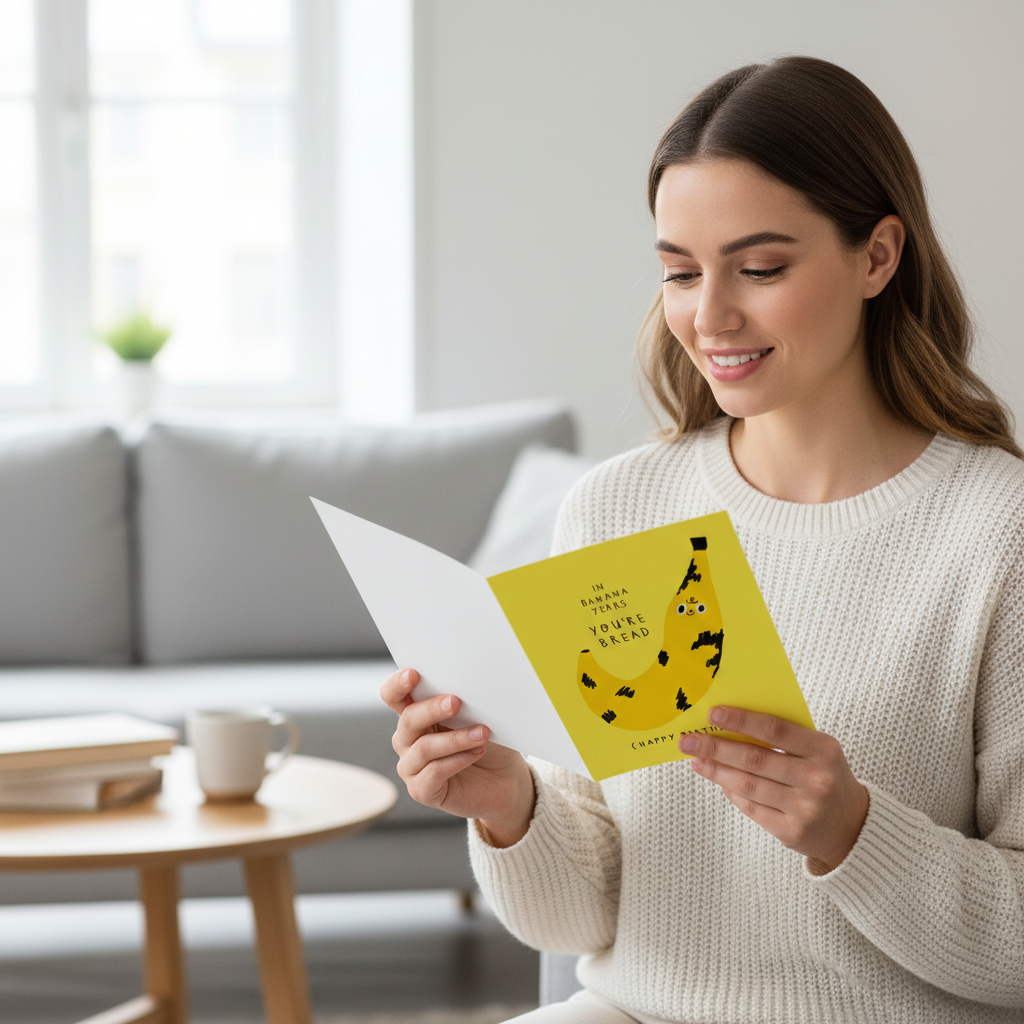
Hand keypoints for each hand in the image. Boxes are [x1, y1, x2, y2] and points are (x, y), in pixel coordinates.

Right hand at [380, 668, 534, 846]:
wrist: (504, 780)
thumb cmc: (485, 741)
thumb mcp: (475, 716)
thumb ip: (461, 703)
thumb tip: (464, 686)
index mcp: (415, 715)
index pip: (393, 696)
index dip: (398, 684)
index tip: (413, 674)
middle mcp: (406, 740)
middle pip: (408, 720)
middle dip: (432, 709)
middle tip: (456, 702)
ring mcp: (411, 766)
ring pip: (424, 747)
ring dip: (456, 738)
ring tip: (482, 733)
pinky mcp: (421, 790)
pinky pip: (435, 771)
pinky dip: (459, 759)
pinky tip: (477, 752)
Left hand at [679, 706, 868, 870]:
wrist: (853, 826)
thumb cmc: (825, 776)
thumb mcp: (818, 751)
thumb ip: (783, 738)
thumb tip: (730, 725)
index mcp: (824, 750)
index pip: (775, 729)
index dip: (742, 720)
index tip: (712, 713)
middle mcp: (816, 779)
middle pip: (755, 759)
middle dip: (716, 747)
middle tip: (688, 740)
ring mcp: (805, 809)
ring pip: (748, 785)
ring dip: (717, 771)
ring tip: (696, 760)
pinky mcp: (791, 832)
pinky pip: (751, 807)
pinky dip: (731, 791)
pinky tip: (718, 779)